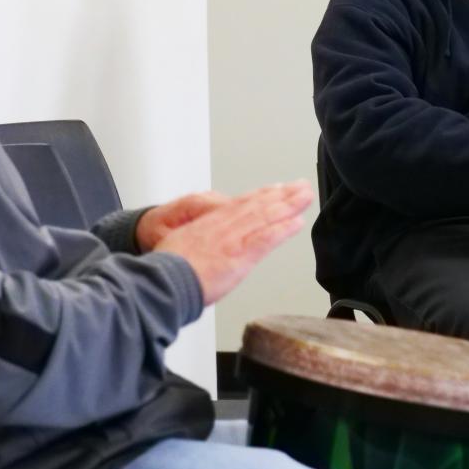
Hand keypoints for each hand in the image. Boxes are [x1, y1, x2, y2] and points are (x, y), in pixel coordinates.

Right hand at [153, 180, 313, 304]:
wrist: (162, 281)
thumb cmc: (167, 270)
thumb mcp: (178, 246)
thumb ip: (197, 243)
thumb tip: (204, 247)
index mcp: (209, 224)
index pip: (240, 205)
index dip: (261, 195)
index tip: (277, 188)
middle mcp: (223, 227)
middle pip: (258, 206)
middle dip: (282, 195)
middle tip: (301, 186)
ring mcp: (232, 240)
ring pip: (265, 217)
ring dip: (289, 205)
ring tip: (305, 197)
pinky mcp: (239, 255)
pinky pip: (265, 239)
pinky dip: (282, 229)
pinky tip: (297, 223)